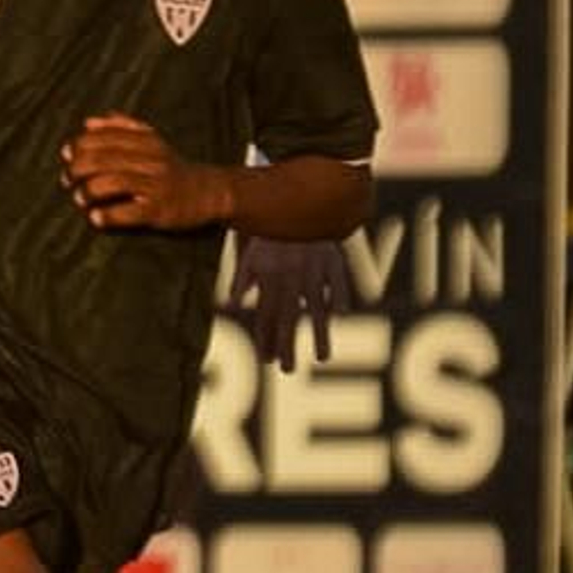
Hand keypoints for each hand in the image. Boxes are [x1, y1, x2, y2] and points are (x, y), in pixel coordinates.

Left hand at [60, 113, 230, 230]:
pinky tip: (96, 218)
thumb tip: (88, 122)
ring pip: (113, 182)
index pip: (104, 137)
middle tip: (67, 180)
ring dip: (89, 191)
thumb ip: (121, 127)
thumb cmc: (172, 167)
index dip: (79, 144)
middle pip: (104, 159)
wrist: (210, 192)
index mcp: (146, 140)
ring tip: (79, 198)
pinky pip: (129, 212)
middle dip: (78, 169)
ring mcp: (156, 185)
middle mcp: (150, 159)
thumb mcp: (151, 140)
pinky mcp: (160, 209)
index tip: (66, 154)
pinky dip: (108, 215)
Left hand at [230, 235, 350, 371]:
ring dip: (319, 332)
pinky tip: (341, 315)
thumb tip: (231, 304)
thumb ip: (242, 278)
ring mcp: (313, 270)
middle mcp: (290, 277)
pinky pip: (337, 281)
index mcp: (269, 278)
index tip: (267, 361)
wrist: (295, 202)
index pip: (266, 314)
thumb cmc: (273, 231)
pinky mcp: (333, 259)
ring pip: (316, 306)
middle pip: (288, 317)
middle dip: (287, 345)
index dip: (265, 338)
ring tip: (323, 358)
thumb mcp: (251, 252)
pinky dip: (339, 295)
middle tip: (287, 370)